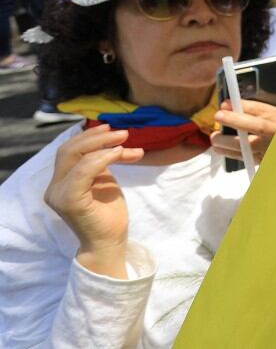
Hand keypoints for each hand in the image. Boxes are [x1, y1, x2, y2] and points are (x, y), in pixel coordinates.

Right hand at [43, 125, 143, 277]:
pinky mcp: (69, 201)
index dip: (91, 137)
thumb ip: (100, 163)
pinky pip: (83, 171)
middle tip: (122, 133)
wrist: (109, 241)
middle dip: (96, 137)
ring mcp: (59, 194)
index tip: (113, 130)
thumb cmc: (108, 213)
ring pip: (75, 156)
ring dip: (103, 144)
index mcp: (61, 181)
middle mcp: (55, 187)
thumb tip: (112, 140)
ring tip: (125, 140)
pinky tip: (120, 153)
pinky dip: (102, 158)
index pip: (70, 151)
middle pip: (68, 150)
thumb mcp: (105, 180)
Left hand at [210, 85, 275, 163]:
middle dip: (234, 121)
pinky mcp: (266, 161)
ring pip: (247, 147)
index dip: (243, 106)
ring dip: (227, 142)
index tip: (226, 102)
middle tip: (218, 116)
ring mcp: (271, 150)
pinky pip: (247, 159)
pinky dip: (232, 155)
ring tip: (214, 137)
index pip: (262, 110)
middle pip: (255, 127)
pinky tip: (221, 149)